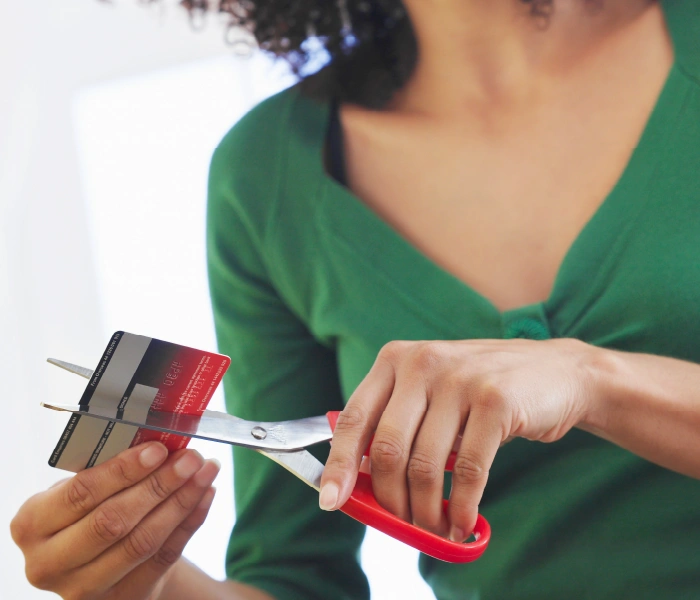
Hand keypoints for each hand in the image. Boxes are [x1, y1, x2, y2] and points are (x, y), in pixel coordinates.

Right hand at [11, 443, 219, 599]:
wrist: (100, 558)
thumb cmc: (91, 510)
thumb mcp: (85, 490)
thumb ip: (113, 470)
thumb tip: (163, 440)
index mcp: (32, 524)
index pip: (81, 493)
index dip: (123, 470)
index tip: (158, 449)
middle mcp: (49, 563)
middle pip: (113, 521)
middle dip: (158, 485)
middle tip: (190, 458)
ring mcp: (83, 590)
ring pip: (142, 542)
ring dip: (181, 502)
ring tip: (205, 472)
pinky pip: (164, 558)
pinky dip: (190, 522)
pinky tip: (206, 495)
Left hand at [320, 338, 597, 541]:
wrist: (556, 372)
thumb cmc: (482, 392)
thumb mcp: (432, 390)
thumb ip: (396, 422)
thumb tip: (358, 480)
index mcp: (395, 359)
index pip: (354, 418)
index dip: (339, 465)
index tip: (331, 501)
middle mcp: (422, 362)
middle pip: (387, 449)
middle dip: (391, 498)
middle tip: (403, 523)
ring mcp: (460, 379)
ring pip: (425, 465)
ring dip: (426, 510)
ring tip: (434, 527)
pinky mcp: (496, 400)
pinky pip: (467, 470)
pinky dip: (463, 506)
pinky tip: (464, 522)